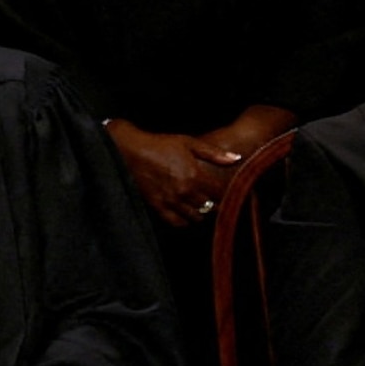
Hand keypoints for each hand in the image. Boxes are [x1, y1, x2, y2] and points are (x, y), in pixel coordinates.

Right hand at [108, 121, 233, 228]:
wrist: (128, 151)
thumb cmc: (159, 145)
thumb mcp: (188, 143)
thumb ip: (214, 153)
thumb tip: (236, 158)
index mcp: (194, 175)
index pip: (221, 193)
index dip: (229, 193)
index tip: (230, 191)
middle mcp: (184, 191)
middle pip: (210, 207)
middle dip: (217, 204)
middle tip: (217, 200)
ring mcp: (170, 201)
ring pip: (196, 217)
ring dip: (202, 213)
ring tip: (202, 206)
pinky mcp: (157, 207)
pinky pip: (177, 223)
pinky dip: (185, 222)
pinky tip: (187, 215)